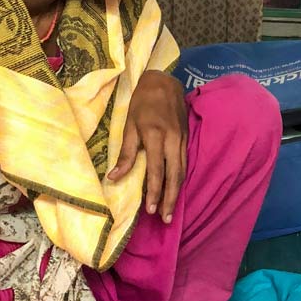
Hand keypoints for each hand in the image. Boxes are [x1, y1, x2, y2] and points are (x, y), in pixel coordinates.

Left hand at [108, 71, 187, 222]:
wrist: (164, 82)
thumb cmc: (142, 102)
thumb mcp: (129, 125)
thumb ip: (125, 153)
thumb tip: (114, 178)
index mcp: (156, 136)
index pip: (157, 170)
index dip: (155, 192)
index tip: (151, 211)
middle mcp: (172, 140)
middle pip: (174, 175)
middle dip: (170, 199)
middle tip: (166, 219)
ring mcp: (182, 139)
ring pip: (182, 171)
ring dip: (177, 193)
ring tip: (171, 211)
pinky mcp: (186, 138)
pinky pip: (185, 163)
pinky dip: (180, 179)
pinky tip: (175, 190)